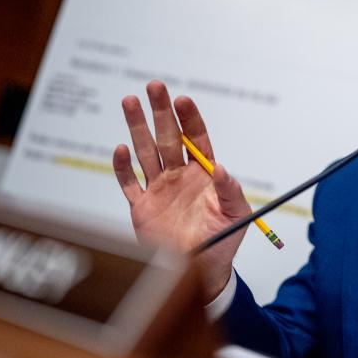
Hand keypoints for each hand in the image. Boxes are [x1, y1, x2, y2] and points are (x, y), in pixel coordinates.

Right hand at [112, 80, 252, 299]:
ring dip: (137, 127)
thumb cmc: (223, 240)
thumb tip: (221, 168)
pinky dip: (123, 167)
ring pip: (146, 152)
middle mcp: (179, 176)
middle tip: (154, 86)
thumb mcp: (236, 215)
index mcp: (203, 174)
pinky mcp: (142, 207)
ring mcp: (159, 189)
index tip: (182, 99)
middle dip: (160, 111)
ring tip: (129, 101)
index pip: (195, 138)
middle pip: (167, 137)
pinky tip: (120, 148)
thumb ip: (231, 191)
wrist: (202, 271)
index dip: (189, 118)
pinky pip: (129, 183)